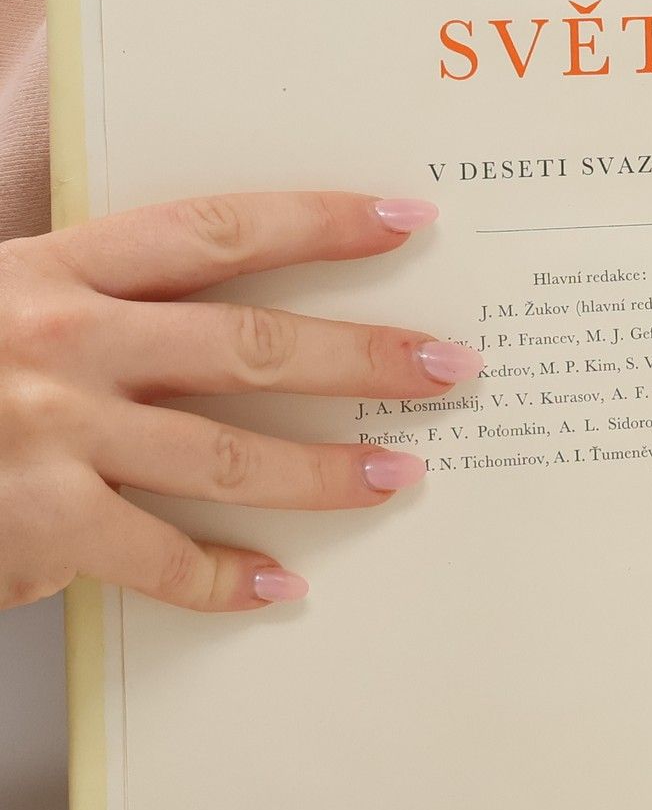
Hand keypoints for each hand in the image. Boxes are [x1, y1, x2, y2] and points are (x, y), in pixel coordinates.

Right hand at [0, 192, 480, 613]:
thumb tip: (199, 311)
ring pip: (226, 457)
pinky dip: (223, 580)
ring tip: (403, 473)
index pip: (217, 232)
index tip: (405, 219)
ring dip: (326, 473)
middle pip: (252, 345)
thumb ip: (87, 298)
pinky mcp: (35, 526)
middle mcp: (62, 343)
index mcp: (51, 269)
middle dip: (365, 357)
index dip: (319, 222)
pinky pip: (157, 561)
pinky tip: (278, 589)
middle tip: (451, 364)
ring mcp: (50, 437)